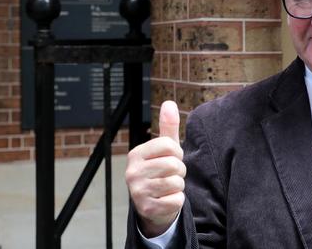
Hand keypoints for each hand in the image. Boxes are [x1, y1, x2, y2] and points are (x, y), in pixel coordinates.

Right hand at [126, 100, 185, 236]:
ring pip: (176, 182)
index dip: (177, 153)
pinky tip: (167, 199)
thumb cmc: (160, 172)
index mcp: (136, 154)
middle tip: (170, 175)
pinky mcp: (147, 209)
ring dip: (178, 186)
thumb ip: (168, 127)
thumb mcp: (164, 148)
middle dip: (179, 170)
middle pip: (174, 164)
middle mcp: (132, 173)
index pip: (169, 146)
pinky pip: (177, 200)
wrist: (153, 204)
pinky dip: (177, 200)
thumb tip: (169, 103)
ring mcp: (138, 192)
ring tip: (168, 187)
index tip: (170, 159)